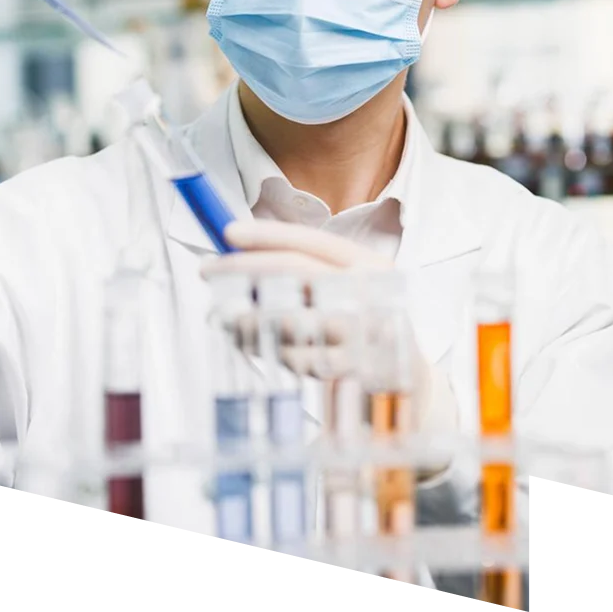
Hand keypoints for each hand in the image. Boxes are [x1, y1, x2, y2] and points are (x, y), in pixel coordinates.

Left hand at [201, 220, 457, 460]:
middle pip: (297, 273)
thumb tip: (237, 251)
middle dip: (244, 269)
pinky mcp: (351, 370)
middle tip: (207, 270)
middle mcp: (370, 294)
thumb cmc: (358, 321)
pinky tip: (253, 342)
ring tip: (225, 314)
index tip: (227, 232)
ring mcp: (362, 334)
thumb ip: (301, 269)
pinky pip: (293, 356)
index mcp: (369, 265)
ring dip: (246, 315)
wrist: (406, 379)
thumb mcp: (343, 286)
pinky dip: (265, 347)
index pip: (312, 242)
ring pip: (288, 317)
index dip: (267, 235)